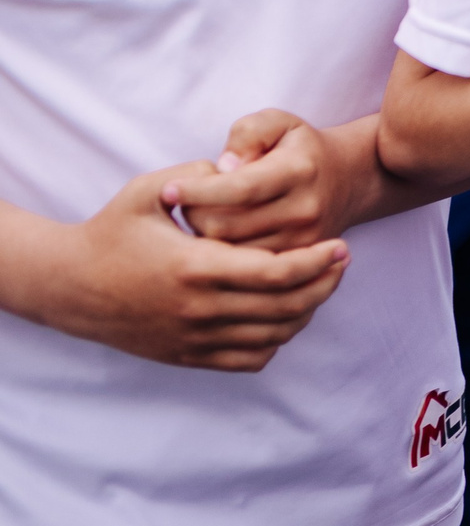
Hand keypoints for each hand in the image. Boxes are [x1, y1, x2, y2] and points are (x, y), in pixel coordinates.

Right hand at [23, 166, 349, 369]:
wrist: (69, 285)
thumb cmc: (111, 232)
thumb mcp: (148, 191)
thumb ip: (196, 173)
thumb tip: (236, 167)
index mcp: (195, 266)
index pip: (276, 272)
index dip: (317, 261)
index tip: (340, 246)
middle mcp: (199, 308)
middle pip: (285, 306)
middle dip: (325, 283)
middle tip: (343, 261)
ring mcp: (194, 337)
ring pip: (273, 336)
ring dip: (307, 312)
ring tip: (321, 284)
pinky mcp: (188, 356)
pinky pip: (248, 359)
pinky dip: (277, 341)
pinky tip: (285, 315)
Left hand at [168, 110, 359, 251]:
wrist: (349, 180)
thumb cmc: (299, 149)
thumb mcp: (279, 123)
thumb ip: (249, 133)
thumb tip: (225, 167)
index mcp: (298, 170)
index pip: (240, 187)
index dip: (199, 190)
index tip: (167, 190)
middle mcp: (304, 208)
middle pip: (227, 225)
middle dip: (195, 215)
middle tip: (188, 204)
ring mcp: (303, 240)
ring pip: (232, 252)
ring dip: (205, 238)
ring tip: (203, 218)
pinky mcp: (298, 262)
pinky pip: (246, 269)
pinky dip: (224, 256)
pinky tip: (217, 239)